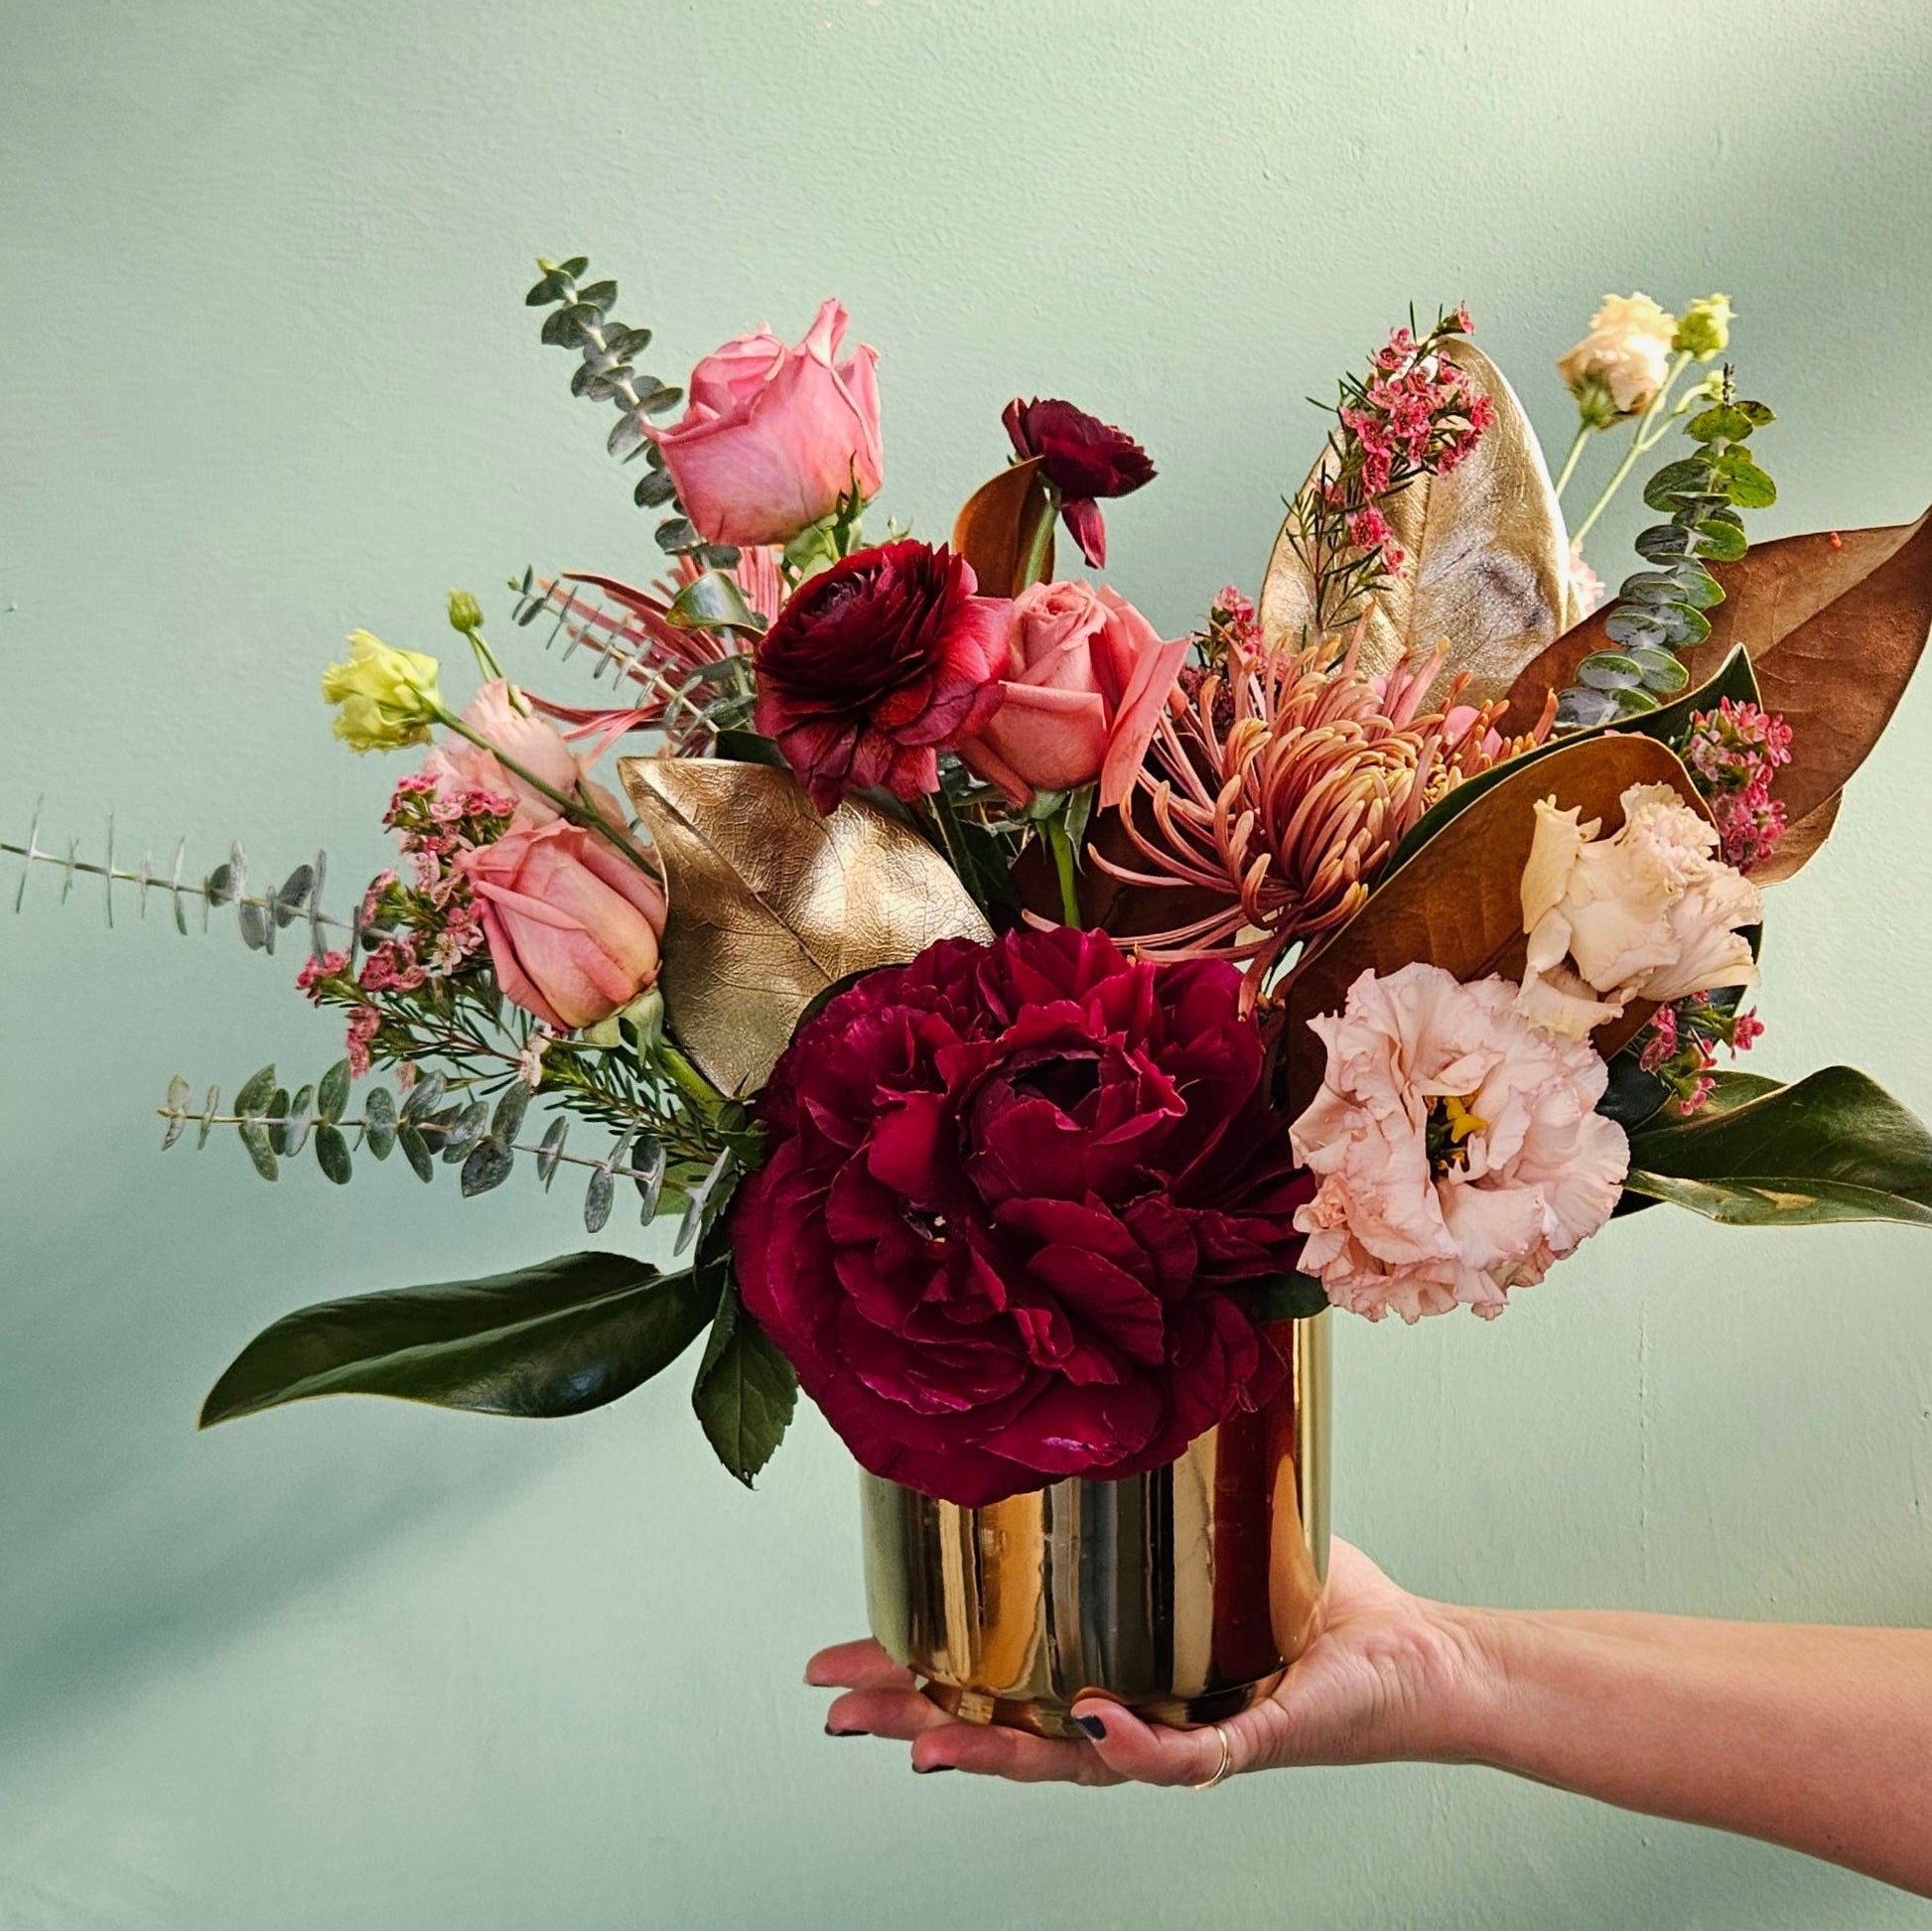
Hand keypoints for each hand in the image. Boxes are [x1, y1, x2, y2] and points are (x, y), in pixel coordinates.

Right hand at [805, 1539, 1492, 1785]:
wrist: (1414, 1657)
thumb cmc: (1316, 1608)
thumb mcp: (1212, 1543)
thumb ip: (1151, 1509)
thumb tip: (1082, 1420)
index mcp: (1118, 1673)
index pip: (1002, 1685)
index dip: (920, 1679)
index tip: (845, 1666)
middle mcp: (1140, 1716)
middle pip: (1012, 1735)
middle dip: (922, 1721)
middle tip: (844, 1711)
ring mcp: (1188, 1734)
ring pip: (1076, 1762)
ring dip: (1000, 1750)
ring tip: (928, 1737)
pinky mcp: (1250, 1735)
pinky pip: (1187, 1753)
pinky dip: (1139, 1742)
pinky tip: (1093, 1719)